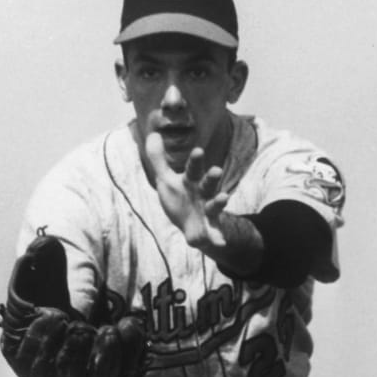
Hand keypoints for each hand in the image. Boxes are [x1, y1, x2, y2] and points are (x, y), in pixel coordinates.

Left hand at [144, 130, 236, 254]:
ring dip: (220, 202)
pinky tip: (220, 243)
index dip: (195, 161)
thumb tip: (152, 134)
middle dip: (212, 177)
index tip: (198, 151)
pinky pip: (215, 235)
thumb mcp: (166, 179)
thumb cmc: (180, 198)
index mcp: (191, 181)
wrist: (192, 226)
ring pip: (215, 206)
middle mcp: (203, 194)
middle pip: (208, 184)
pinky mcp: (210, 230)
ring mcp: (208, 212)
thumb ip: (159, 159)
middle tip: (216, 170)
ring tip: (224, 197)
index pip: (193, 168)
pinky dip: (218, 239)